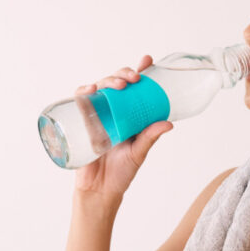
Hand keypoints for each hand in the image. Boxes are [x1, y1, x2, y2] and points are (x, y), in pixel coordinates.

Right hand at [72, 54, 173, 196]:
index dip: (140, 72)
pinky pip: (80, 100)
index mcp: (129, 115)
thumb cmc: (121, 173)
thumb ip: (150, 137)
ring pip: (100, 87)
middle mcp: (112, 111)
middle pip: (117, 84)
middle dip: (124, 74)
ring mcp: (96, 115)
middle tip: (134, 78)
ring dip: (108, 80)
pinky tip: (91, 90)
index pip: (134, 89)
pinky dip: (84, 91)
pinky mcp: (81, 121)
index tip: (147, 61)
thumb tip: (169, 123)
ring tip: (119, 85)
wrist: (99, 190)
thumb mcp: (138, 153)